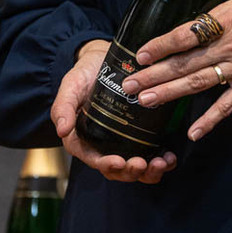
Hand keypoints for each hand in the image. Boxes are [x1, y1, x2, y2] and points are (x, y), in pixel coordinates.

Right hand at [50, 38, 176, 182]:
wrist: (104, 60)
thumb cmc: (85, 74)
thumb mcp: (71, 87)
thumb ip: (63, 107)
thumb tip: (61, 130)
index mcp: (83, 140)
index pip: (94, 159)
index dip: (106, 164)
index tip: (119, 162)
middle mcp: (104, 146)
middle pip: (118, 170)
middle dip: (131, 171)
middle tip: (143, 164)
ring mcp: (124, 143)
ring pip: (136, 168)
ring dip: (150, 172)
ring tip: (162, 163)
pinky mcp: (141, 135)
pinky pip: (152, 155)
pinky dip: (162, 161)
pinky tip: (170, 157)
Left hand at [121, 0, 231, 142]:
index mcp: (229, 17)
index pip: (188, 33)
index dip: (162, 45)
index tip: (140, 53)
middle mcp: (231, 46)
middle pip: (186, 64)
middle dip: (155, 76)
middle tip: (127, 86)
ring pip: (200, 85)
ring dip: (170, 95)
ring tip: (144, 102)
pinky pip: (229, 105)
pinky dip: (211, 120)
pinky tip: (192, 134)